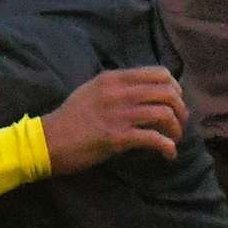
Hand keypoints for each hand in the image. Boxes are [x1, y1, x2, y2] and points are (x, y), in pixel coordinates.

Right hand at [41, 66, 187, 173]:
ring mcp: (119, 114)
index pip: (159, 74)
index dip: (175, 88)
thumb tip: (143, 92)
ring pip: (164, 114)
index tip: (177, 102)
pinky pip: (154, 138)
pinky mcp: (118, 137)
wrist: (47, 141)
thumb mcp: (92, 90)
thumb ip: (116, 87)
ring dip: (176, 129)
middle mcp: (120, 92)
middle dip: (180, 109)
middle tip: (180, 123)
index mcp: (114, 79)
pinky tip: (169, 153)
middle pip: (167, 93)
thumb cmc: (69, 118)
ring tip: (174, 139)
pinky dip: (167, 146)